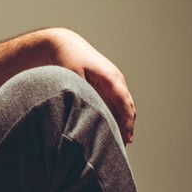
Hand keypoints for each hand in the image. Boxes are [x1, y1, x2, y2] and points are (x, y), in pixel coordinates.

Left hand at [50, 29, 136, 144]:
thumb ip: (83, 96)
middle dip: (127, 127)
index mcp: (111, 78)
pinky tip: (109, 128)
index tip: (127, 139)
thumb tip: (89, 115)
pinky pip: (115, 103)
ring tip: (118, 142)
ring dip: (122, 122)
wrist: (64, 44)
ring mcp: (113, 82)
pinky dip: (115, 116)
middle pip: (128, 108)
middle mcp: (116, 80)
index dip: (127, 123)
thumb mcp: (73, 78)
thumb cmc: (67, 60)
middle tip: (123, 146)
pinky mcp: (106, 85)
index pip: (125, 105)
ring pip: (122, 107)